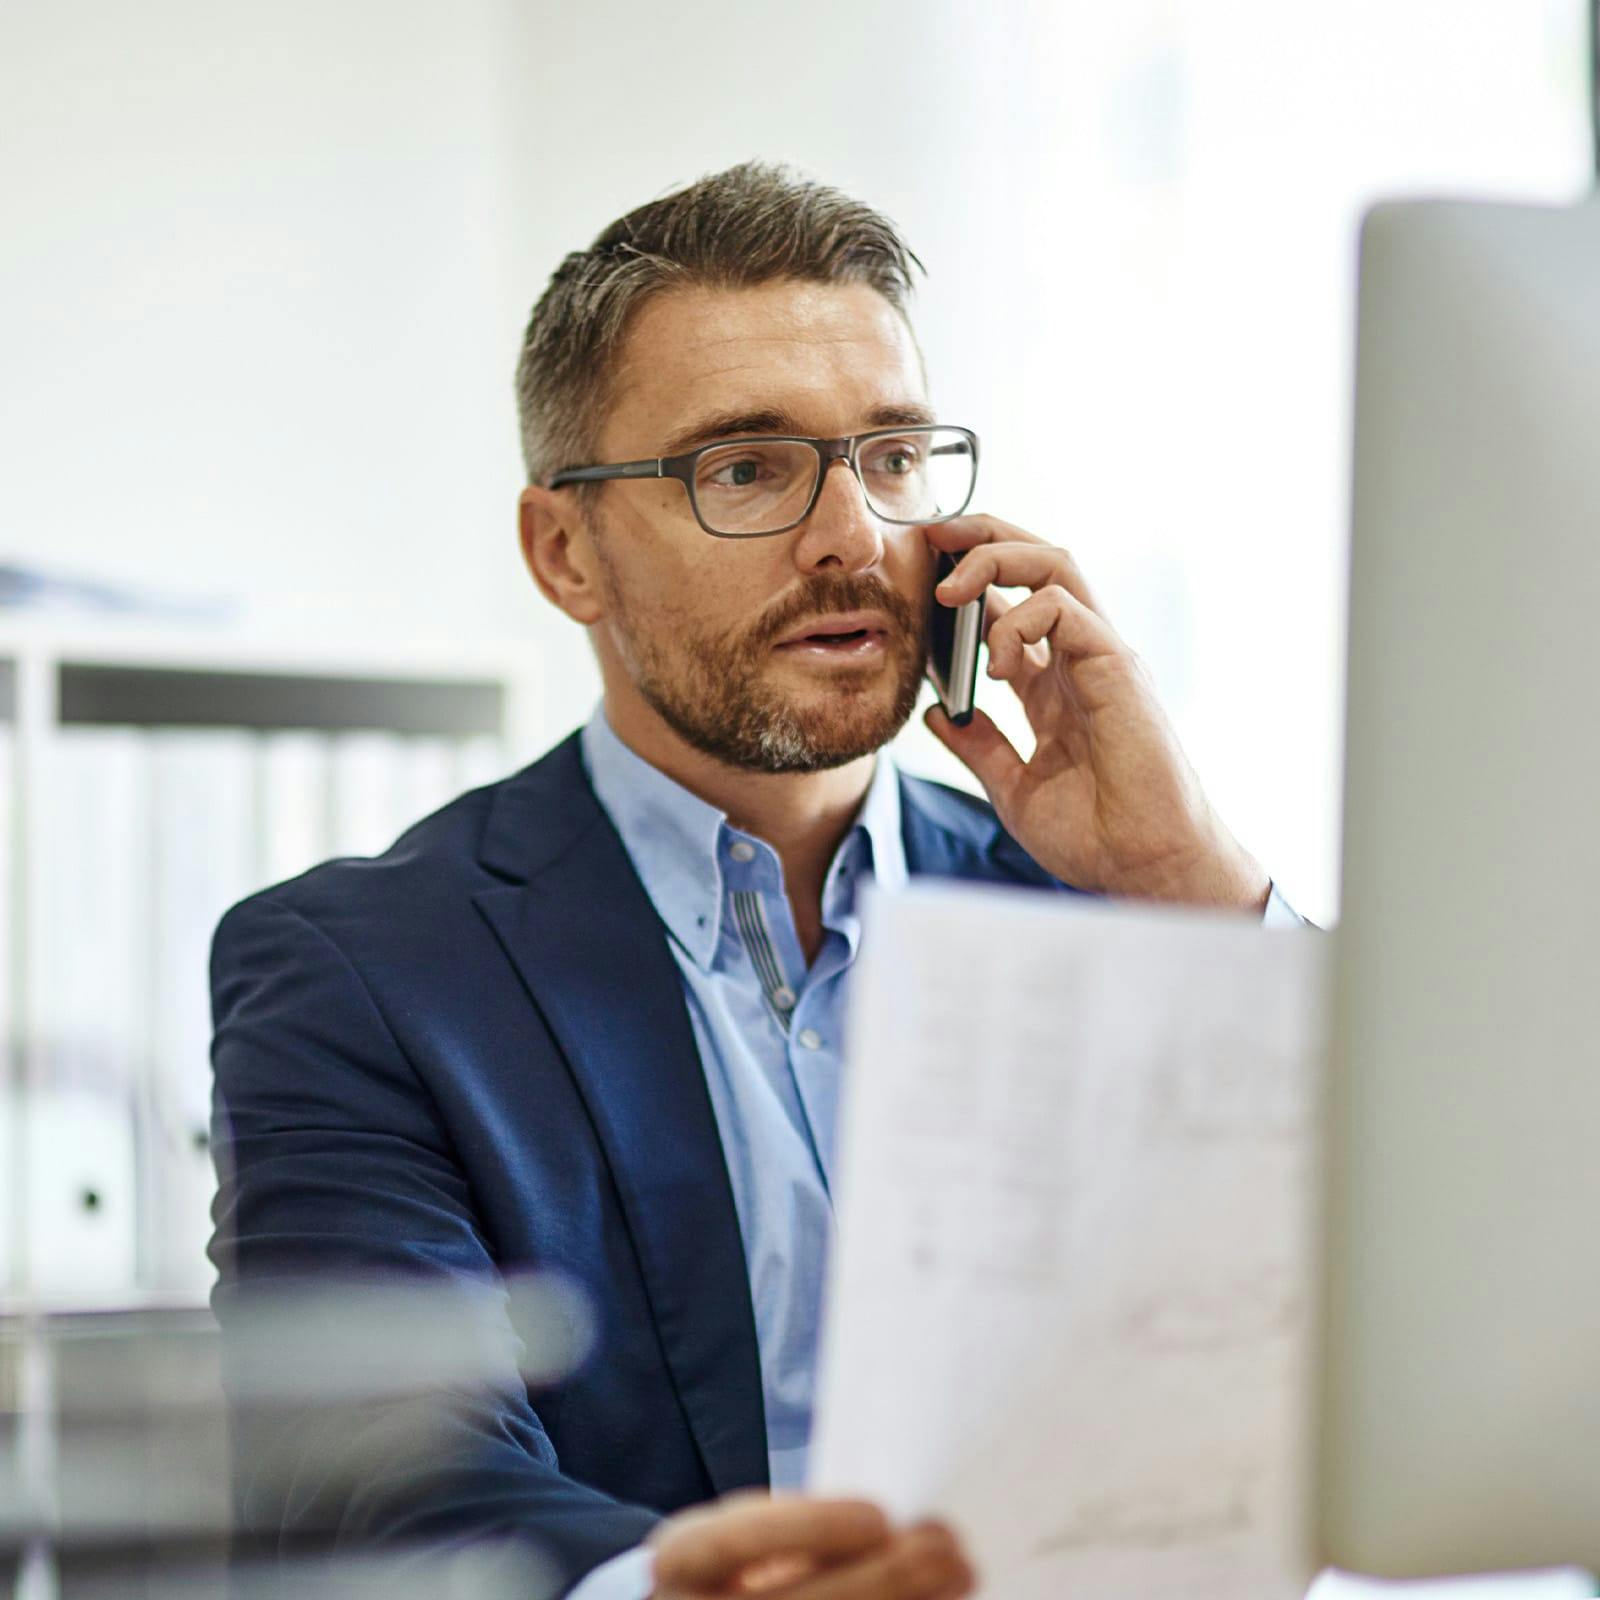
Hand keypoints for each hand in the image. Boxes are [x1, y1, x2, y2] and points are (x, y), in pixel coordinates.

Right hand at [648, 1491, 975, 1598]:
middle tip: (947, 1548)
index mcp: (680, 1564)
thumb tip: (890, 1529)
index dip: (808, 1528)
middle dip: (882, 1579)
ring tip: (957, 1577)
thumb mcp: (741, 1535)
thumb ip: (797, 1532)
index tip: (879, 1516)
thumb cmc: (733, 1574)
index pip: (733, 1542)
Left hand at [923, 515, 1269, 910]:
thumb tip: (938, 712)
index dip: (971, 580)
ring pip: (1055, 564)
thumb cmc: (1095, 837)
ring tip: (949, 589)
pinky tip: (995, 663)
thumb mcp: (1013, 787)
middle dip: (982, 537)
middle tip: (931, 536)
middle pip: (1038, 563)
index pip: (1014, 605)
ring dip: (995, 559)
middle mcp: (1080, 660)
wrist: (1141, 870)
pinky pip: (1065, 606)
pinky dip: (1020, 619)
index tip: (922, 574)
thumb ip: (979, 746)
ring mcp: (1102, 657)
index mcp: (1057, 685)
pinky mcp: (1116, 666)